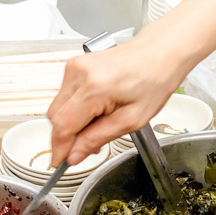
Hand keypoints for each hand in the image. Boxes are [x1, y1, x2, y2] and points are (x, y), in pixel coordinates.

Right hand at [47, 37, 187, 165]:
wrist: (160, 51)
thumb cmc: (154, 79)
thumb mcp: (132, 120)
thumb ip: (98, 138)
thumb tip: (74, 155)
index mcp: (94, 87)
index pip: (63, 125)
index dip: (59, 148)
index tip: (59, 163)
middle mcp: (79, 73)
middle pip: (55, 117)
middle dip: (68, 137)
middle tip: (87, 148)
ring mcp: (75, 66)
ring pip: (58, 107)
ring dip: (73, 122)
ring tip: (100, 124)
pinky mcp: (75, 65)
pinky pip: (66, 95)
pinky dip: (76, 108)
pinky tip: (97, 110)